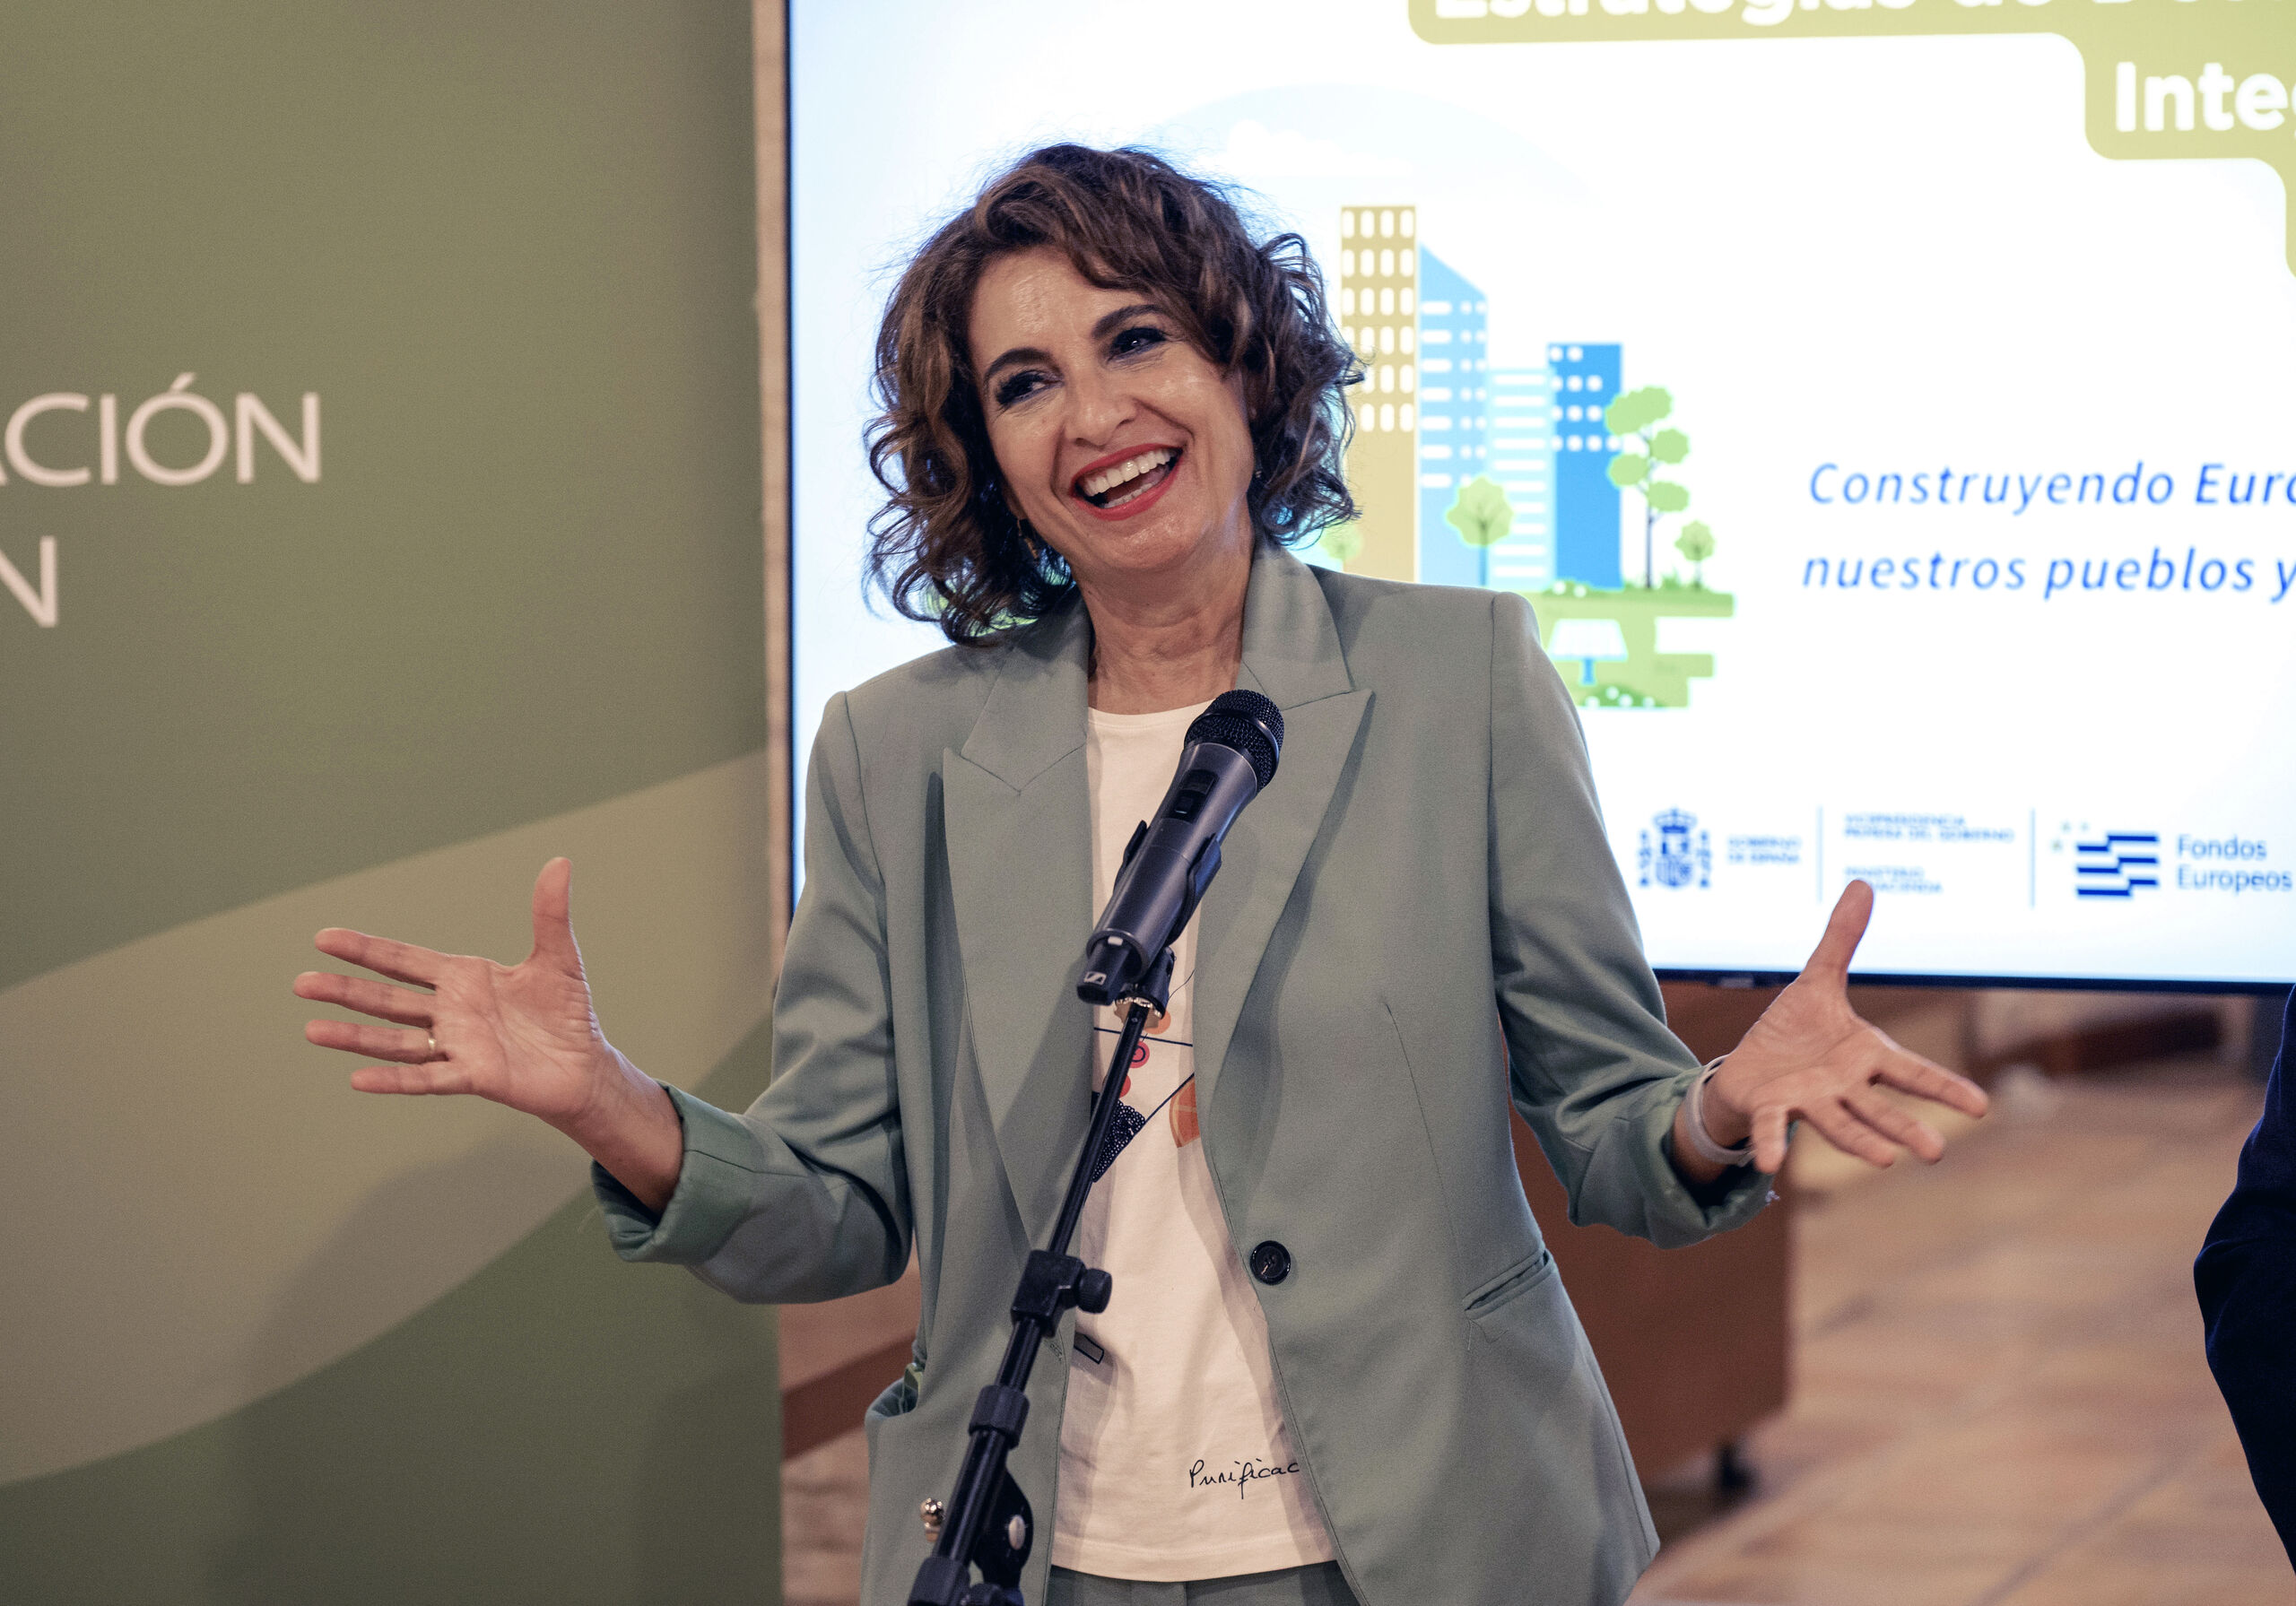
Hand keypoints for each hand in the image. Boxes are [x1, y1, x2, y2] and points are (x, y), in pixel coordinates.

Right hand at [294, 858, 681, 1205]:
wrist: (585, 1065)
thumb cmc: (566, 1012)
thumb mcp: (558, 958)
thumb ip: (549, 914)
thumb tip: (560, 861)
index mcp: (462, 979)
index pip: (404, 960)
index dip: (365, 950)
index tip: (323, 938)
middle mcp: (450, 1012)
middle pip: (387, 1000)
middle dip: (346, 991)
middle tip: (299, 982)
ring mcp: (457, 1046)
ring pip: (395, 1041)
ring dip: (356, 1037)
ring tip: (313, 1029)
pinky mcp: (473, 1077)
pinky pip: (427, 1079)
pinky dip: (394, 1080)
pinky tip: (357, 1079)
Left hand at [1695, 879, 1990, 1175]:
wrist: (1747, 1069)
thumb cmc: (1793, 1033)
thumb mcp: (1816, 981)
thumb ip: (1840, 940)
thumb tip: (1863, 883)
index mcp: (1862, 1056)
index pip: (1910, 1072)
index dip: (1943, 1088)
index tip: (1980, 1108)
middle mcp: (1842, 1086)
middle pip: (1878, 1109)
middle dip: (1905, 1129)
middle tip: (1935, 1152)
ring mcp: (1808, 1102)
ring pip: (1837, 1123)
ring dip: (1857, 1141)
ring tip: (1883, 1160)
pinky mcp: (1770, 1109)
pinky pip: (1771, 1129)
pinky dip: (1773, 1144)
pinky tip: (1772, 1163)